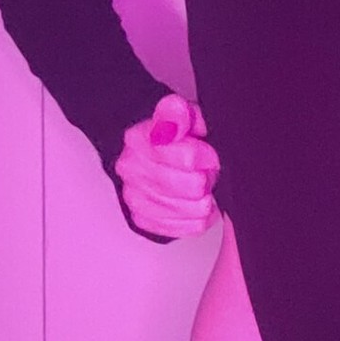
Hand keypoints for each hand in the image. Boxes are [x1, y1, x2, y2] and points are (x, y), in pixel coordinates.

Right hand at [114, 93, 219, 238]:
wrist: (156, 155)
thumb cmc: (175, 138)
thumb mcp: (184, 115)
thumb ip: (180, 113)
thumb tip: (175, 120)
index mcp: (139, 139)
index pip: (187, 158)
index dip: (206, 156)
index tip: (208, 153)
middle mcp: (131, 169)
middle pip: (193, 187)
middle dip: (206, 177)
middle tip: (204, 170)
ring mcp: (135, 197)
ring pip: (194, 210)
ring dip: (204, 197)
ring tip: (199, 185)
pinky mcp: (145, 220)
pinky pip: (189, 227)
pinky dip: (199, 216)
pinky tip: (194, 202)